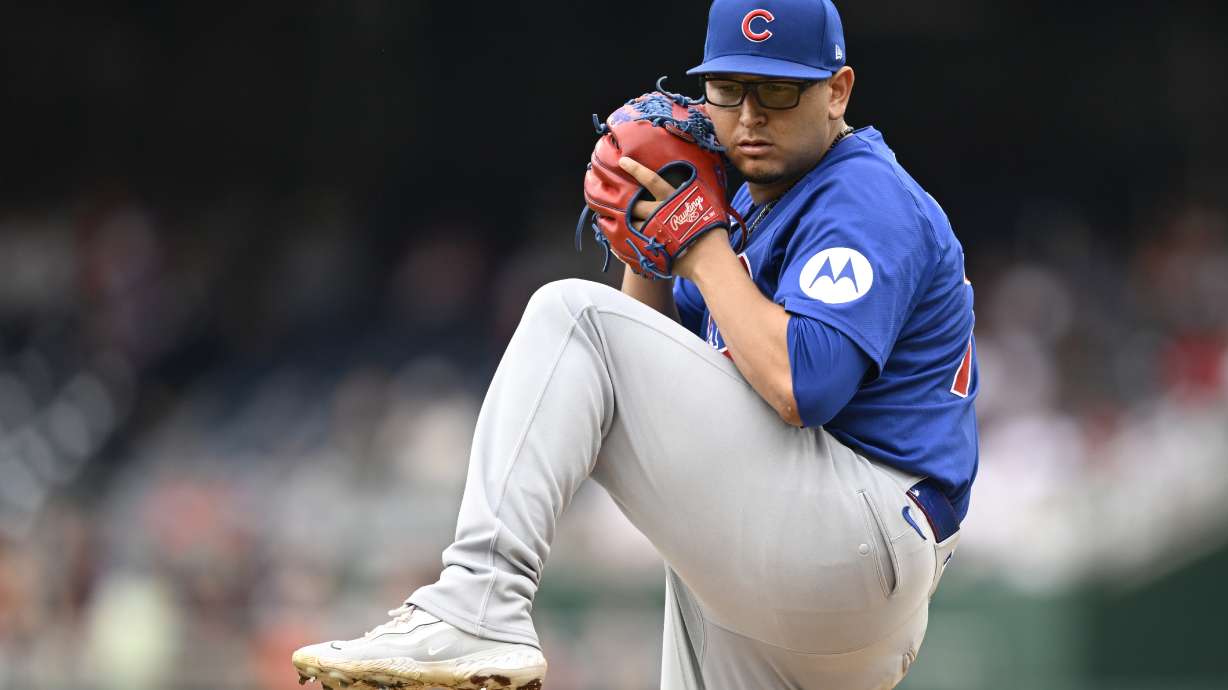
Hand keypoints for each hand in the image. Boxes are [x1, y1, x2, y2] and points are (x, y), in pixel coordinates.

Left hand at [618, 155, 732, 279]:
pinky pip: (629, 246)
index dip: (636, 169)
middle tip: (624, 205)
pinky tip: (617, 246)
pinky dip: (621, 246)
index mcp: (674, 200)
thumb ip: (695, 196)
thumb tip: (692, 187)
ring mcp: (654, 232)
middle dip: (628, 205)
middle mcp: (661, 213)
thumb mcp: (706, 207)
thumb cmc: (713, 234)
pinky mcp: (651, 249)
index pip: (652, 180)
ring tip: (618, 226)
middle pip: (636, 205)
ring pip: (630, 224)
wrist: (711, 261)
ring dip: (624, 225)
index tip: (623, 161)